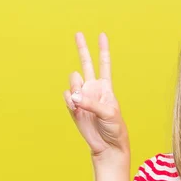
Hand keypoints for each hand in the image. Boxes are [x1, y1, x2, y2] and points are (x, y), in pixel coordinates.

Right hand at [63, 32, 128, 157]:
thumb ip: (91, 102)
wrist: (107, 146)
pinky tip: (75, 108)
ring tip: (81, 101)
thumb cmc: (114, 128)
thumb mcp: (108, 113)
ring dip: (76, 87)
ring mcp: (82, 97)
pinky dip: (70, 101)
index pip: (104, 64)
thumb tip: (74, 97)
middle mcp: (93, 89)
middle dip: (82, 48)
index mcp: (106, 87)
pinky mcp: (73, 108)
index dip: (103, 50)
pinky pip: (67, 97)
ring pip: (73, 81)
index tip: (102, 35)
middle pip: (86, 64)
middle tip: (78, 33)